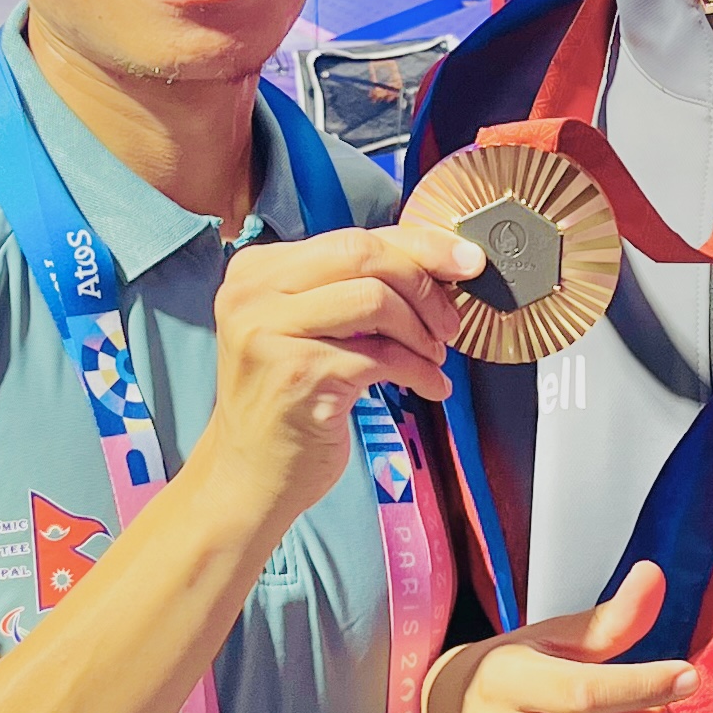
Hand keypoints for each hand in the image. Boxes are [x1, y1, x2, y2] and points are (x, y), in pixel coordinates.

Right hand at [192, 220, 483, 527]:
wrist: (248, 474)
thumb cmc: (288, 399)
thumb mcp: (304, 327)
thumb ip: (349, 289)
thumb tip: (436, 262)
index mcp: (257, 270)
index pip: (352, 238)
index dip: (418, 245)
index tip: (464, 261)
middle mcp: (255, 293)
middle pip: (364, 257)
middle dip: (424, 284)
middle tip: (450, 321)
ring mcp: (272, 332)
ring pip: (376, 301)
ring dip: (422, 332)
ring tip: (433, 357)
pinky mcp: (299, 375)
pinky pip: (382, 356)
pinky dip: (419, 370)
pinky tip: (430, 385)